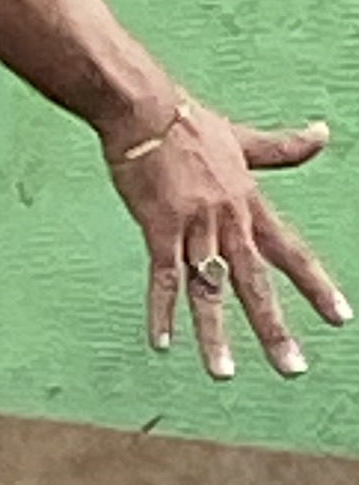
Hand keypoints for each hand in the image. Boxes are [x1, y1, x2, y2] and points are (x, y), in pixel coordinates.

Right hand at [108, 103, 349, 380]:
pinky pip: (162, 278)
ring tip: (224, 374)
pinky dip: (161, 311)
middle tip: (293, 369)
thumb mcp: (244, 138)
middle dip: (275, 328)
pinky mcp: (159, 229)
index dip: (316, 287)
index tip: (341, 319)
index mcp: (251, 203)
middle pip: (256, 283)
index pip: (292, 252)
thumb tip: (324, 133)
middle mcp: (228, 221)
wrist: (145, 110)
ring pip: (209, 290)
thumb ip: (283, 147)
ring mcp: (193, 227)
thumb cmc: (191, 123)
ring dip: (216, 334)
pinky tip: (162, 344)